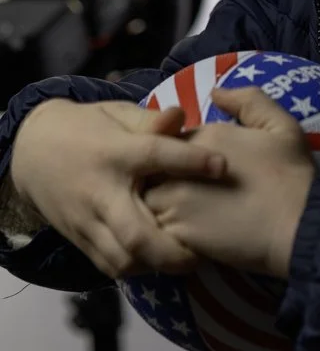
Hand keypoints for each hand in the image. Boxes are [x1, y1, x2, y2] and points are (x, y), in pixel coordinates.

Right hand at [9, 98, 227, 278]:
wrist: (33, 152)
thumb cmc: (89, 127)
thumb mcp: (118, 114)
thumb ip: (150, 120)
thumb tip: (181, 114)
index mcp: (116, 152)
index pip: (155, 155)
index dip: (189, 161)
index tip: (223, 166)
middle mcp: (102, 191)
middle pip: (135, 231)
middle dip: (171, 248)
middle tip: (204, 250)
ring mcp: (88, 220)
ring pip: (122, 258)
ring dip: (156, 264)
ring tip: (188, 259)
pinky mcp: (80, 239)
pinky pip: (109, 266)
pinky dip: (137, 269)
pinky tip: (160, 261)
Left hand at [142, 87, 315, 278]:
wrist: (297, 226)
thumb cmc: (291, 173)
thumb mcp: (280, 124)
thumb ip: (247, 100)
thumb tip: (214, 91)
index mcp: (204, 137)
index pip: (170, 137)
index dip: (179, 152)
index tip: (196, 167)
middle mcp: (179, 167)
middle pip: (149, 169)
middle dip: (158, 177)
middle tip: (183, 193)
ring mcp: (173, 203)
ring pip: (144, 201)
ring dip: (155, 205)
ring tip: (178, 216)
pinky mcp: (174, 237)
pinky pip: (151, 233)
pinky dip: (159, 233)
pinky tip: (180, 237)